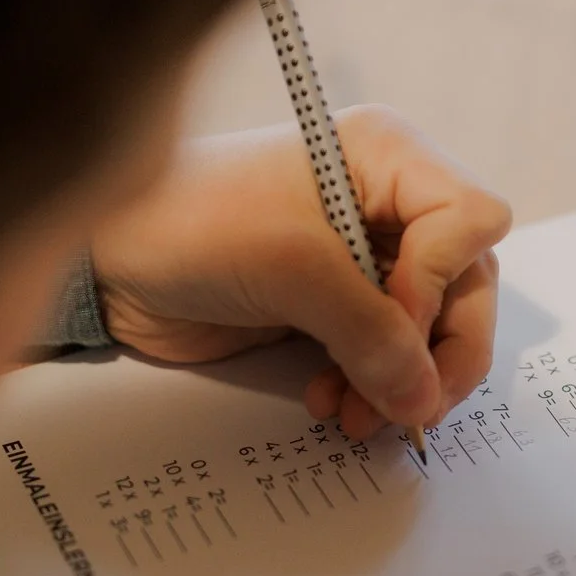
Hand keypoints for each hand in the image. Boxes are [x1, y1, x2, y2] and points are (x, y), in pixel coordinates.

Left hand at [85, 108, 511, 435]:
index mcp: (386, 157)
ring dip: (402, 382)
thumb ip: (367, 332)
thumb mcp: (290, 267)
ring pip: (429, 330)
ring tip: (355, 418)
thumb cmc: (187, 223)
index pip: (470, 223)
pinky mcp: (334, 305)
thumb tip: (422, 397)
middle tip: (413, 407)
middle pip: (466, 285)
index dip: (441, 281)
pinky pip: (384, 355)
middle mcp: (386, 202)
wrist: (105, 262)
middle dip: (439, 352)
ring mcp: (362, 257)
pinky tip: (329, 405)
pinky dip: (369, 388)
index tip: (391, 322)